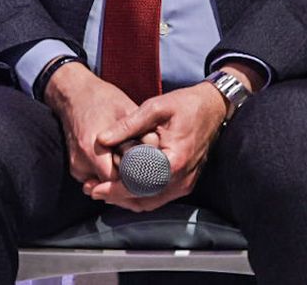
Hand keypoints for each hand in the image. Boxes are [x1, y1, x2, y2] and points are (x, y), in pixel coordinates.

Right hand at [43, 62, 138, 192]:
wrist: (73, 94)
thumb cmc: (102, 100)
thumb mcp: (127, 111)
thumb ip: (143, 135)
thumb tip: (161, 155)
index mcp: (93, 149)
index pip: (119, 182)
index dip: (137, 181)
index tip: (151, 177)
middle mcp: (82, 162)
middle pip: (112, 187)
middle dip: (130, 182)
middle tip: (148, 174)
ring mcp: (77, 167)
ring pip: (105, 186)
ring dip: (120, 180)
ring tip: (132, 165)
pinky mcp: (76, 168)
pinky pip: (98, 180)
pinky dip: (110, 176)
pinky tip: (119, 162)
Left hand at [90, 81, 227, 210]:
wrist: (213, 108)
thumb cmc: (185, 105)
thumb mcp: (154, 107)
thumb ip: (127, 125)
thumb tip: (101, 139)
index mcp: (174, 160)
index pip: (141, 185)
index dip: (116, 190)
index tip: (95, 189)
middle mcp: (182, 178)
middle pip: (145, 199)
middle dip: (117, 198)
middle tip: (92, 191)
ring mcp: (186, 183)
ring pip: (152, 202)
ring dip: (127, 199)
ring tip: (103, 191)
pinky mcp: (185, 182)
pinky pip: (160, 196)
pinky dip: (140, 195)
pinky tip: (123, 186)